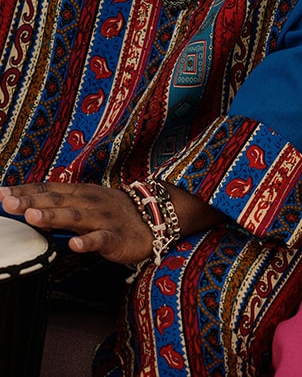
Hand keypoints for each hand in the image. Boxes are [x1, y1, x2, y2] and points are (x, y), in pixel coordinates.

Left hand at [0, 182, 153, 264]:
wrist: (155, 218)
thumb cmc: (113, 214)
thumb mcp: (87, 205)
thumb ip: (60, 207)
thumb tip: (25, 211)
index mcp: (81, 193)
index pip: (49, 189)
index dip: (26, 191)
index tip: (1, 193)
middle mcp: (90, 202)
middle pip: (58, 200)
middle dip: (31, 201)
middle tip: (7, 203)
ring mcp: (103, 218)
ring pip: (75, 217)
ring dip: (53, 216)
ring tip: (32, 216)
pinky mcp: (116, 237)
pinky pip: (100, 239)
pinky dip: (87, 242)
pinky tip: (74, 245)